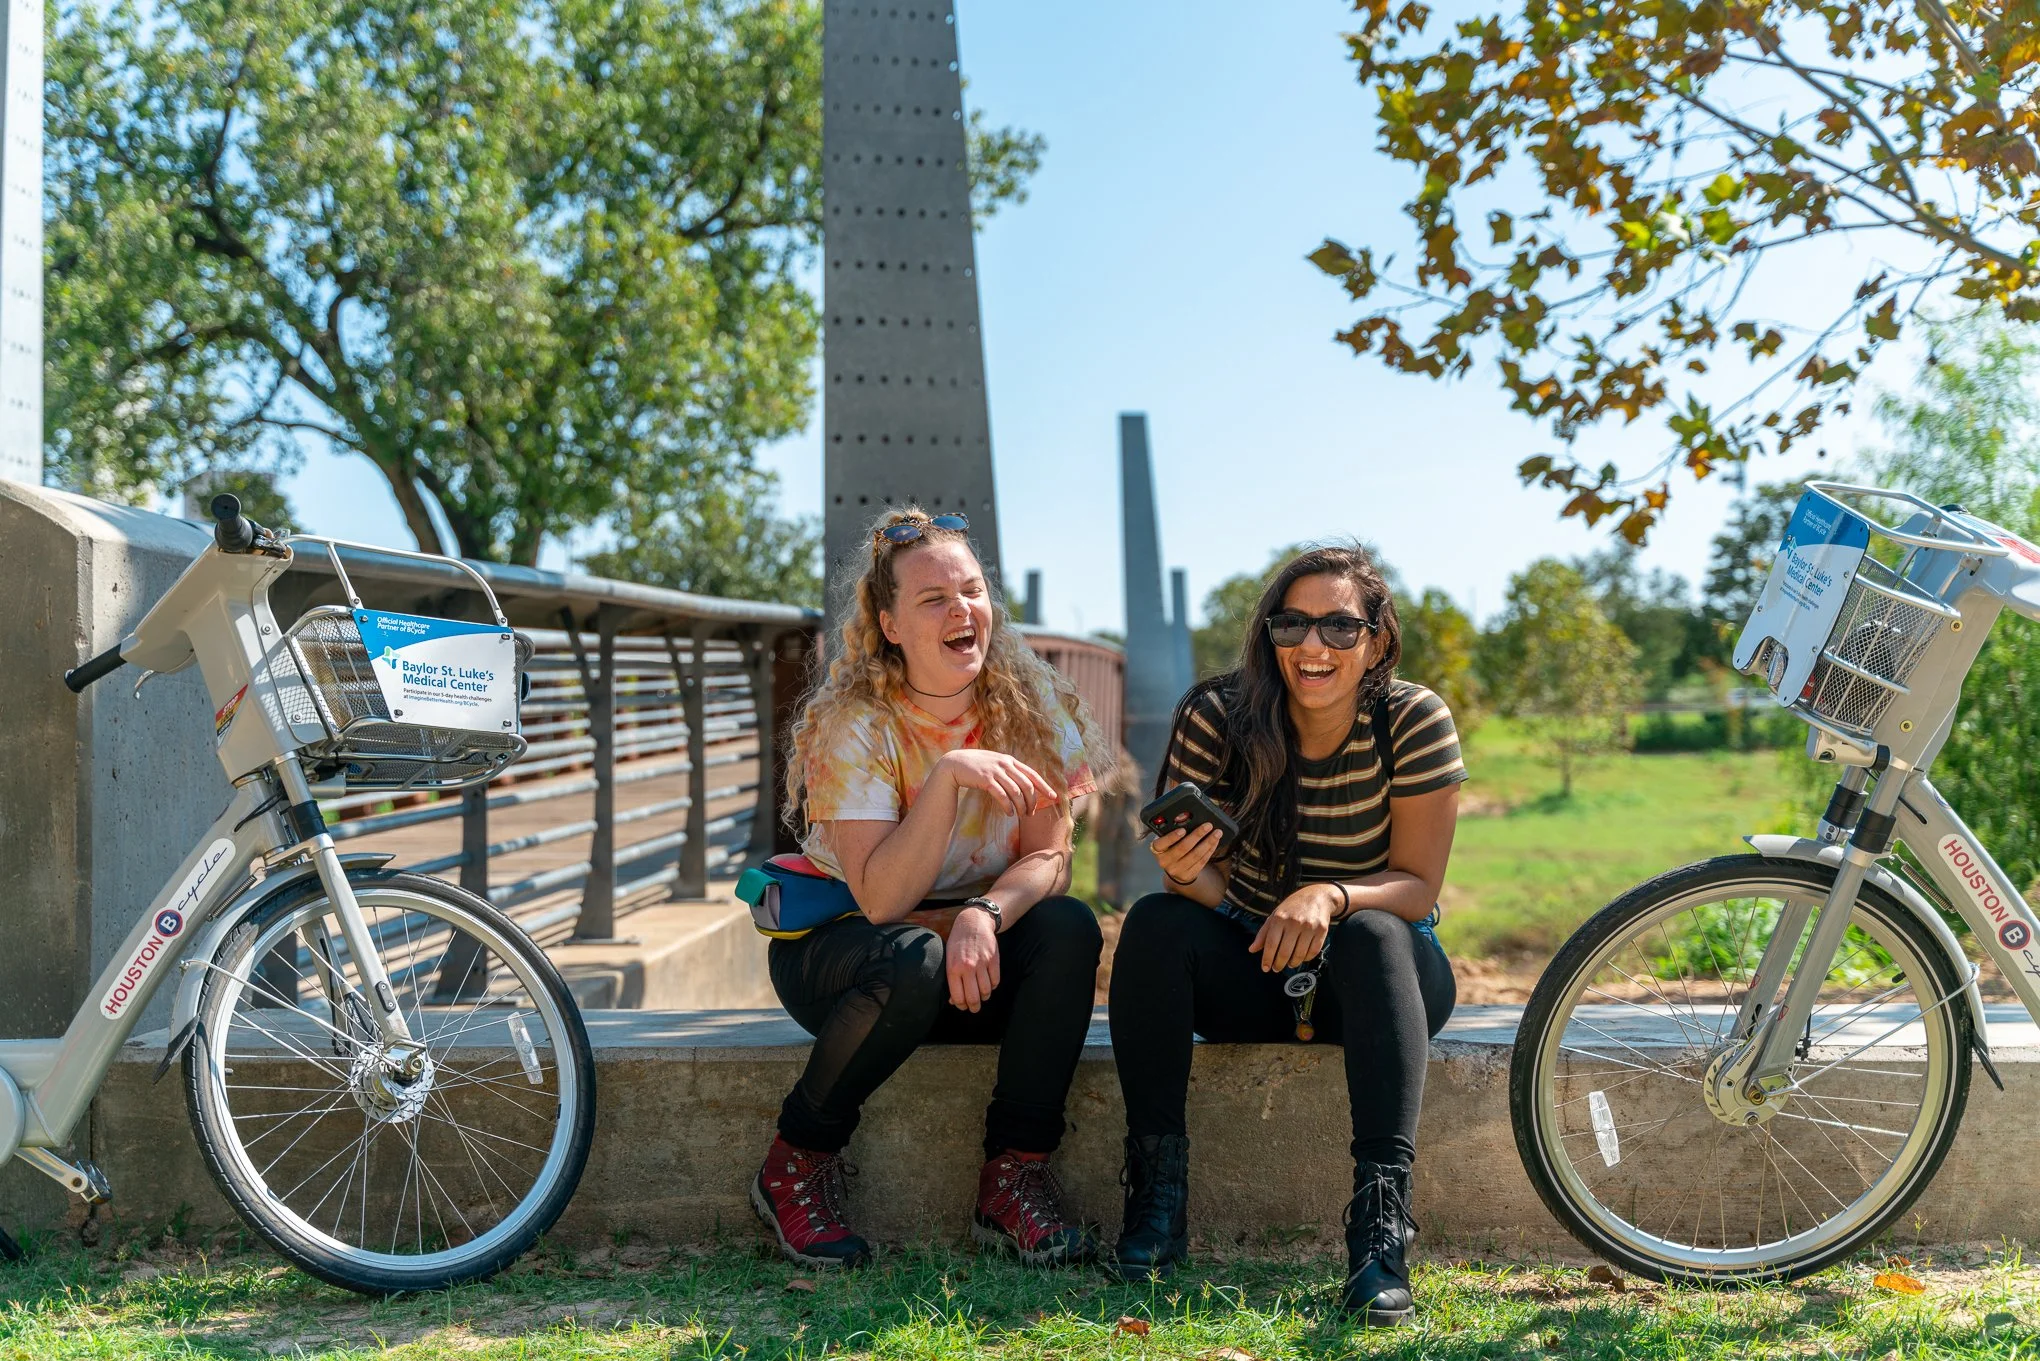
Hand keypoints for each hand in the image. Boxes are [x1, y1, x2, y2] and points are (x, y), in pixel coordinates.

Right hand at [939, 749, 1056, 815]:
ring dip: (1020, 806)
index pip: (1033, 774)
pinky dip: (1007, 806)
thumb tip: (1022, 785)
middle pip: (1027, 785)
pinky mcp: (986, 779)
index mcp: (1010, 760)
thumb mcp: (994, 764)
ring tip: (1020, 816)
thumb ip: (1008, 770)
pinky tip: (1009, 814)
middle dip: (1032, 802)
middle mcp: (1005, 764)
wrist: (954, 764)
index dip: (1044, 786)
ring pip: (1016, 792)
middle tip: (1031, 813)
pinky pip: (1002, 795)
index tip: (1054, 797)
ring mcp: (996, 771)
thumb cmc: (975, 766)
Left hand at [946, 904, 1001, 1010]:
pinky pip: (996, 981)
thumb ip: (951, 979)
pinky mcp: (994, 960)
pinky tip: (988, 983)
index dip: (961, 1006)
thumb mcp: (949, 959)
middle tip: (974, 1008)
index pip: (958, 997)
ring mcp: (982, 964)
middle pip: (974, 998)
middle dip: (974, 1007)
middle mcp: (968, 968)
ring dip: (985, 996)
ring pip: (986, 991)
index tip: (963, 1006)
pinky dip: (993, 986)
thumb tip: (953, 1000)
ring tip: (982, 995)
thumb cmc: (958, 942)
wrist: (973, 922)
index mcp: (954, 969)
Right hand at [1150, 821, 1221, 887]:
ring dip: (1208, 843)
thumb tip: (1183, 817)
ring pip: (1195, 855)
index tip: (1183, 830)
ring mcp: (1177, 869)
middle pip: (1183, 848)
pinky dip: (1210, 850)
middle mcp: (1166, 861)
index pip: (1162, 843)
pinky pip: (1202, 861)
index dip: (1172, 837)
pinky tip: (1214, 842)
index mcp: (1158, 850)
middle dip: (1197, 835)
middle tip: (1207, 826)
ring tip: (1216, 833)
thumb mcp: (1167, 839)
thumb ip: (1173, 828)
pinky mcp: (1188, 874)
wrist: (1173, 868)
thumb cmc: (1170, 848)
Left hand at [1250, 884, 1336, 972]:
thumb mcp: (1275, 916)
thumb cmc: (1292, 907)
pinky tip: (1301, 957)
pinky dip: (1305, 958)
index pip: (1271, 944)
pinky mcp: (1322, 930)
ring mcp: (1309, 927)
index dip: (1267, 959)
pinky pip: (1312, 952)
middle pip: (1284, 952)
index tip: (1265, 968)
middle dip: (1279, 964)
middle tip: (1276, 968)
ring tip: (1288, 964)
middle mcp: (1294, 922)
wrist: (1317, 896)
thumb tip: (1252, 949)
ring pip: (1299, 955)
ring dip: (1292, 963)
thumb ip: (1263, 933)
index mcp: (1279, 918)